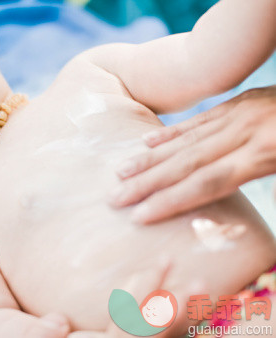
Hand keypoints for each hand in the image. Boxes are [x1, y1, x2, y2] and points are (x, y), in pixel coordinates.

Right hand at [109, 86, 275, 223]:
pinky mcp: (238, 102)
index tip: (140, 216)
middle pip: (187, 163)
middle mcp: (245, 132)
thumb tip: (230, 203)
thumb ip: (271, 183)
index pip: (206, 184)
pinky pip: (198, 120)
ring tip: (121, 174)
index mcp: (265, 153)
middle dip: (147, 183)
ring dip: (150, 160)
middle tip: (115, 198)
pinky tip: (147, 144)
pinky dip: (170, 133)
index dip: (170, 201)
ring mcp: (239, 113)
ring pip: (186, 141)